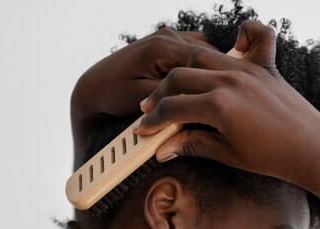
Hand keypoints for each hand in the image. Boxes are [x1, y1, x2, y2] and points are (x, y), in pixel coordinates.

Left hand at [71, 28, 215, 167]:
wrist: (95, 86)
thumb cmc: (113, 94)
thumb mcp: (142, 99)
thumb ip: (170, 98)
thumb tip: (195, 101)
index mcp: (161, 46)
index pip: (202, 62)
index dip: (214, 83)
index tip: (223, 102)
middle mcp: (167, 35)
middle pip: (207, 55)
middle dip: (216, 77)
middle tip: (224, 101)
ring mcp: (168, 36)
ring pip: (204, 54)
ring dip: (210, 72)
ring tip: (215, 95)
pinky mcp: (169, 43)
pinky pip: (196, 54)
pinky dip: (202, 68)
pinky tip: (204, 87)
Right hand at [135, 21, 319, 188]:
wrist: (313, 150)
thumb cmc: (272, 158)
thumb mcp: (227, 154)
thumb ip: (193, 145)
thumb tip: (165, 148)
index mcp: (218, 106)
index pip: (172, 108)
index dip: (153, 120)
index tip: (145, 129)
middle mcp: (230, 80)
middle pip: (180, 78)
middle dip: (160, 95)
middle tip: (152, 109)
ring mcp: (248, 70)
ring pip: (202, 57)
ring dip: (185, 70)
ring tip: (175, 85)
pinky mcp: (265, 66)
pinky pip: (258, 35)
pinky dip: (247, 32)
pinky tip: (235, 42)